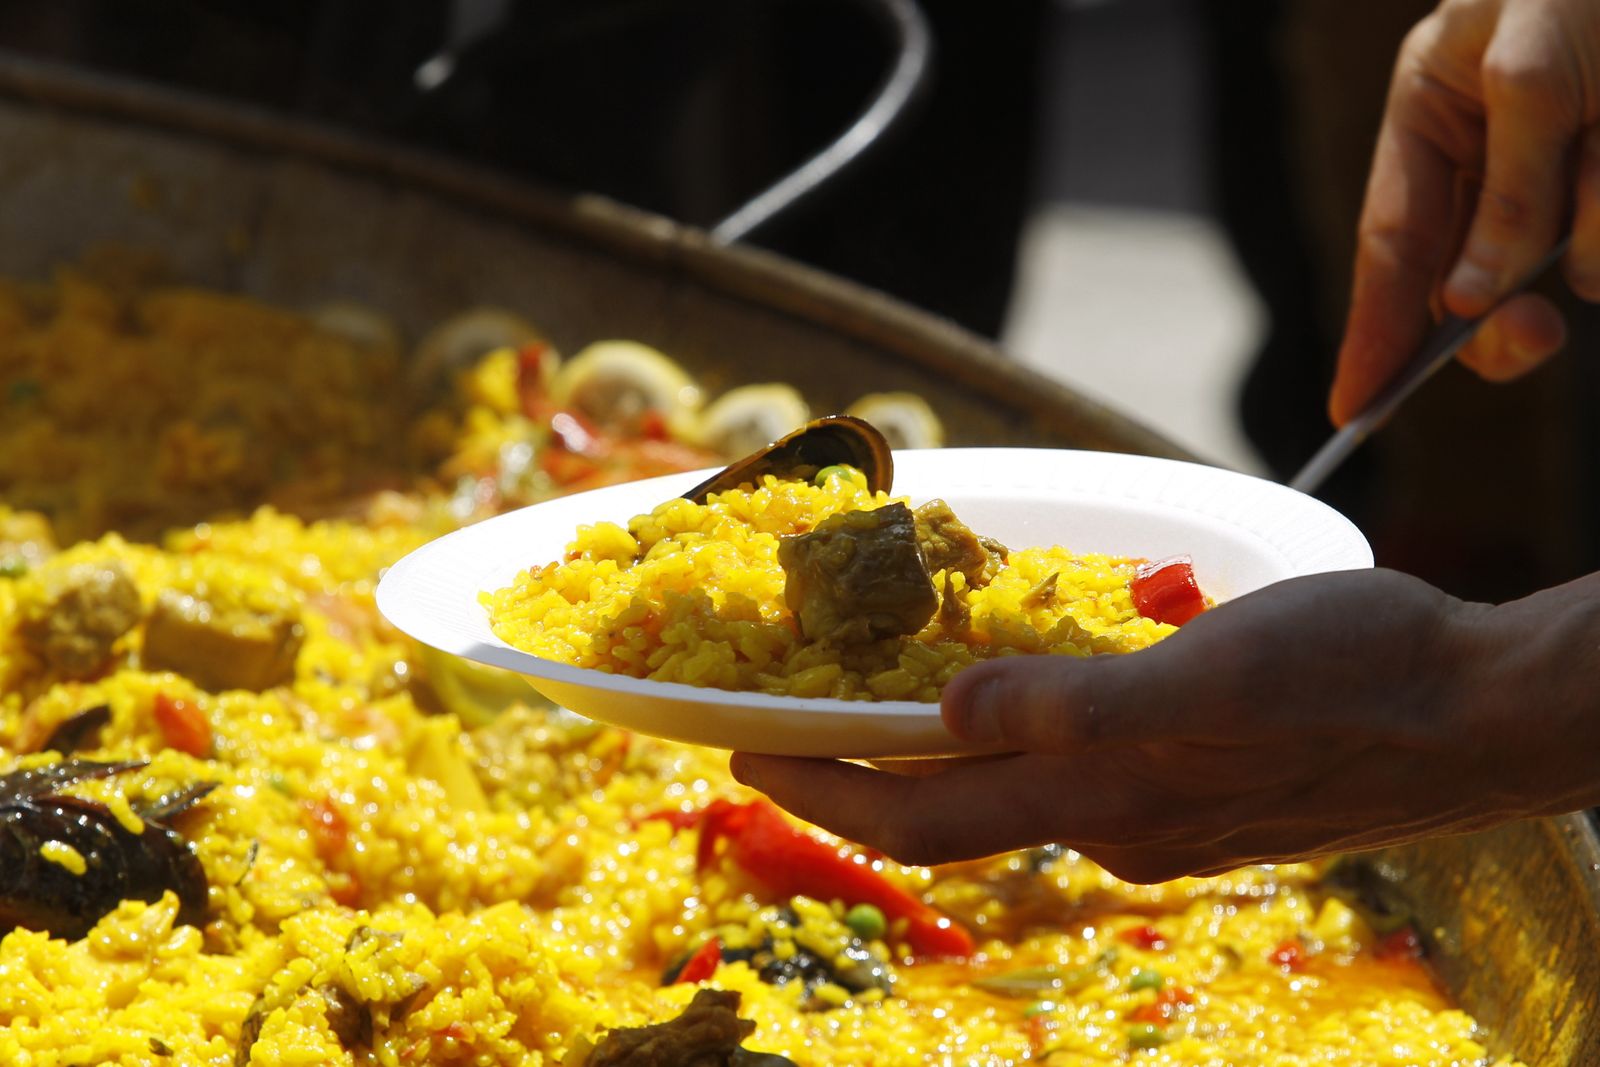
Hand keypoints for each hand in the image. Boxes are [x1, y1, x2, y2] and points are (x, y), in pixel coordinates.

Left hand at [731, 569, 1599, 881]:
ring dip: (930, 755)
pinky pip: (1071, 771)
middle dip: (848, 776)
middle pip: (946, 815)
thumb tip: (949, 713)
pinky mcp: (1197, 794)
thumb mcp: (1213, 674)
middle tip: (773, 726)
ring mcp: (1156, 817)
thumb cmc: (1360, 679)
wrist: (1480, 714)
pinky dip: (1015, 737)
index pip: (918, 816)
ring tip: (879, 696)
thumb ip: (1077, 703)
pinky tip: (1020, 691)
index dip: (818, 786)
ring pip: (1008, 794)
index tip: (736, 750)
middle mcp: (1113, 824)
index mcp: (1100, 797)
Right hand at [1331, 0, 1599, 424]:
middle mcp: (1489, 155)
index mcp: (1431, 114)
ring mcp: (1564, 173)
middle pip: (1470, 282)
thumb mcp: (1534, 66)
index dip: (1374, 331)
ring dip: (1598, 220)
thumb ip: (1509, 184)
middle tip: (1533, 332)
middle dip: (1500, 319)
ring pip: (1571, 259)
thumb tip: (1470, 297)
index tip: (1358, 408)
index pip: (1390, 244)